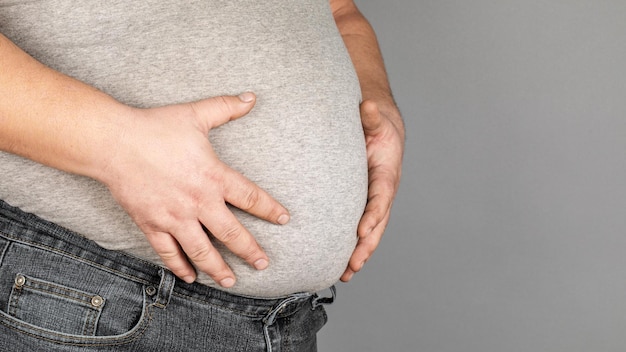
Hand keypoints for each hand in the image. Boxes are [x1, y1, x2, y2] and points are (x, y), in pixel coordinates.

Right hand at [101, 93, 289, 286]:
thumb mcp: (196, 114)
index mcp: (213, 176)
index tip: (284, 219)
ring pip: (202, 251)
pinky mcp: (152, 225)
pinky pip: (169, 252)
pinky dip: (180, 267)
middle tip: (263, 264)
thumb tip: (251, 97)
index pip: (250, 198)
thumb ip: (226, 107)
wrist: (113, 143)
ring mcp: (174, 217)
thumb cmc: (155, 127)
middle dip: (250, 251)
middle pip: (231, 233)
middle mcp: (198, 202)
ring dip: (219, 268)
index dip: (270, 210)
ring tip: (231, 281)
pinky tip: (191, 277)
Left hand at [341, 99, 403, 281]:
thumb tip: (367, 104)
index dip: (373, 215)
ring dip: (360, 253)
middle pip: (377, 223)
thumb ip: (371, 116)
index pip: (381, 198)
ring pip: (370, 232)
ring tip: (346, 274)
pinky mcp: (365, 205)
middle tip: (352, 264)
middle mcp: (383, 192)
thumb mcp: (375, 119)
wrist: (383, 131)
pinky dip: (354, 246)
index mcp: (387, 174)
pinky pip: (361, 228)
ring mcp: (375, 201)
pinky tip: (342, 264)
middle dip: (366, 245)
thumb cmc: (378, 127)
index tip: (361, 231)